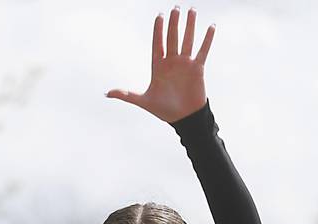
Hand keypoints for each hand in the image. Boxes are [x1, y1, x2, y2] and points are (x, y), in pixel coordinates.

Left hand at [106, 7, 214, 123]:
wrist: (184, 119)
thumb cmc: (164, 111)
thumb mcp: (144, 101)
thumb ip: (127, 95)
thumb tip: (107, 93)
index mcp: (159, 66)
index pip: (158, 43)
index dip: (158, 30)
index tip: (158, 16)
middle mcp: (172, 62)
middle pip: (172, 37)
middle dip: (173, 23)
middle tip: (175, 8)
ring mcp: (185, 64)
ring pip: (187, 40)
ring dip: (190, 25)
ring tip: (191, 10)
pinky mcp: (198, 68)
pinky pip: (203, 51)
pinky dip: (207, 39)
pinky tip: (211, 26)